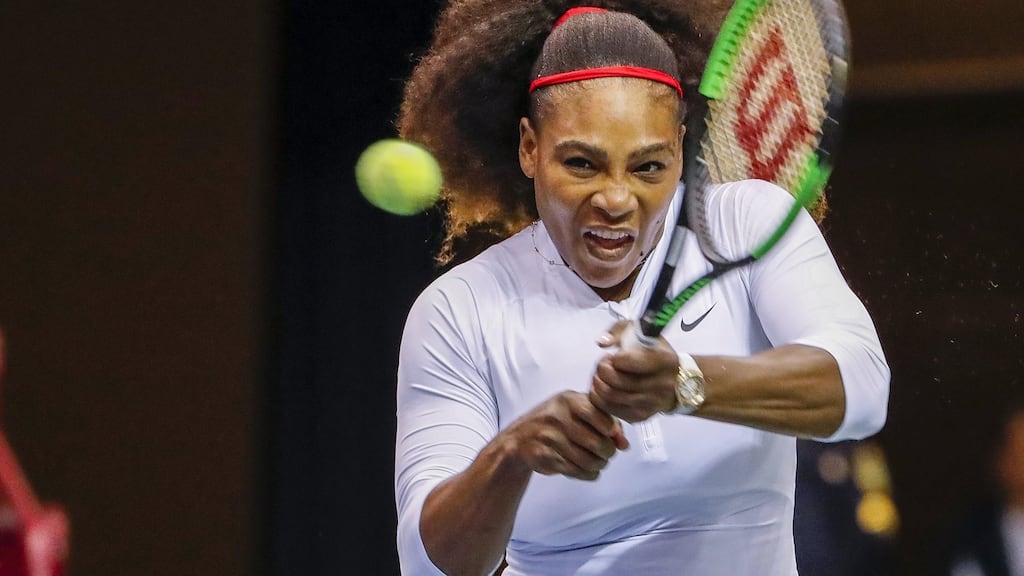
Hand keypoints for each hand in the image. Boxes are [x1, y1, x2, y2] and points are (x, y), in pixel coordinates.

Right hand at [500, 391, 628, 480]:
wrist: (518, 439)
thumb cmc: (554, 422)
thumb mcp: (576, 411)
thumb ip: (604, 420)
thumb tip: (624, 444)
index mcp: (569, 400)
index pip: (602, 417)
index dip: (611, 431)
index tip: (609, 435)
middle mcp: (558, 417)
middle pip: (599, 443)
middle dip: (607, 452)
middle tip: (605, 452)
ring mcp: (551, 438)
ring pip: (590, 460)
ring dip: (599, 465)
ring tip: (597, 461)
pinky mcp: (546, 457)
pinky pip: (577, 471)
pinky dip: (588, 474)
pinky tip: (585, 468)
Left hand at [589, 319, 679, 422]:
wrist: (678, 380)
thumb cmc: (655, 353)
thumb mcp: (641, 331)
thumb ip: (618, 330)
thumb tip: (602, 343)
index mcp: (663, 360)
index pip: (626, 362)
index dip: (612, 358)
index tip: (612, 356)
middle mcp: (660, 384)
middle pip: (615, 381)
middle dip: (600, 371)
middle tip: (603, 366)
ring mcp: (651, 403)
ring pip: (609, 397)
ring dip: (597, 385)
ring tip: (602, 377)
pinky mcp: (641, 416)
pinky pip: (611, 410)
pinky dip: (600, 399)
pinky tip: (605, 389)